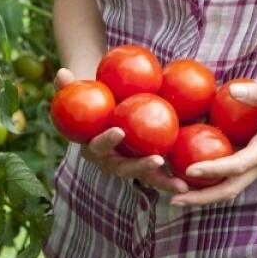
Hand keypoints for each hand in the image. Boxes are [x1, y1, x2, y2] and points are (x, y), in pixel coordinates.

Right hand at [55, 69, 188, 193]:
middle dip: (140, 167)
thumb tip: (61, 72)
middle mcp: (108, 162)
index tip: (118, 130)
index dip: (106, 140)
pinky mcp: (144, 167)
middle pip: (123, 168)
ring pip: (144, 177)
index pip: (97, 146)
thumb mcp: (77, 92)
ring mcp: (127, 167)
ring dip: (162, 181)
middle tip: (157, 160)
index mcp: (91, 147)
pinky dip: (174, 176)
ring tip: (182, 185)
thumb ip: (67, 86)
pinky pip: (159, 173)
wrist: (102, 113)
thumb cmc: (89, 99)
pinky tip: (196, 178)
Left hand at [170, 82, 256, 206]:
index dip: (213, 169)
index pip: (236, 165)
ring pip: (227, 187)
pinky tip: (186, 174)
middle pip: (229, 188)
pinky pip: (227, 175)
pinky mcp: (249, 159)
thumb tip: (234, 91)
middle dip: (202, 197)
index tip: (190, 170)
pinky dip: (208, 180)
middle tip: (174, 200)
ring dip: (202, 194)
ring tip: (174, 196)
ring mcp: (254, 164)